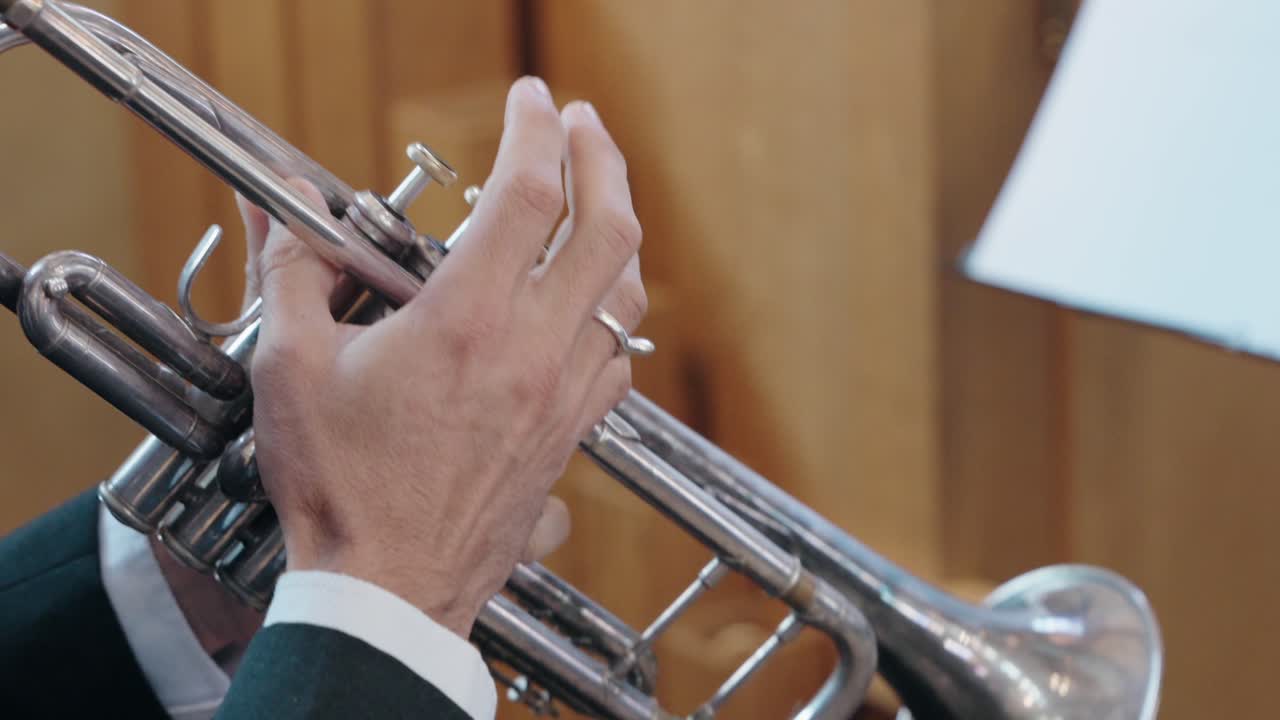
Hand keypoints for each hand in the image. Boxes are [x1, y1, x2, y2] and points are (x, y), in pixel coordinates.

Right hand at [248, 76, 643, 636]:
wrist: (389, 590)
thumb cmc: (342, 489)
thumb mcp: (291, 367)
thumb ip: (293, 272)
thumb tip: (283, 208)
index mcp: (467, 320)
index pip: (529, 192)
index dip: (535, 129)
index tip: (529, 98)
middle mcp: (532, 349)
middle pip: (606, 227)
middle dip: (602, 158)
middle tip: (582, 124)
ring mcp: (562, 394)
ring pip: (626, 291)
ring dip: (618, 230)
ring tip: (599, 196)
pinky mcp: (569, 434)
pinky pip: (618, 356)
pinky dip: (615, 311)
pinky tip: (594, 304)